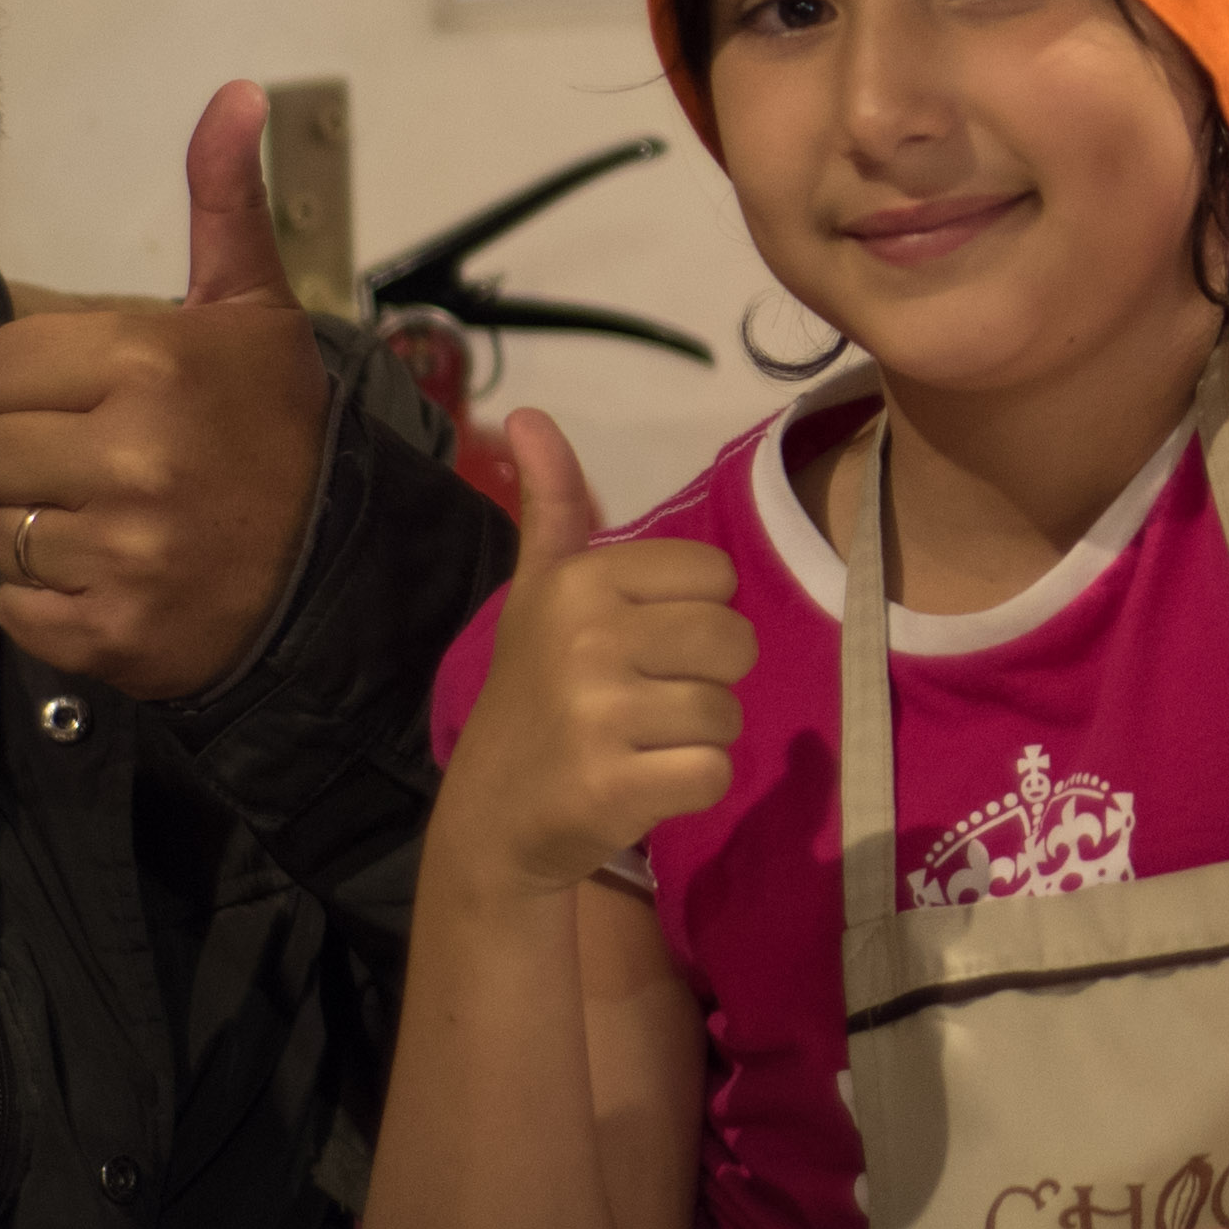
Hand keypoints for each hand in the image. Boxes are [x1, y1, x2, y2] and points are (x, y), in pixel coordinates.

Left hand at [0, 84, 334, 700]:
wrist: (338, 569)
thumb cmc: (276, 429)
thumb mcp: (253, 309)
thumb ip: (224, 203)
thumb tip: (237, 91)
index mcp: (149, 362)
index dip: (38, 384)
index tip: (102, 401)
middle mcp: (133, 457)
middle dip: (36, 457)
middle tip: (112, 466)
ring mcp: (123, 554)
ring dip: (44, 532)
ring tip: (118, 524)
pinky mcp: (111, 636)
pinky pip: (17, 610)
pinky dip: (55, 605)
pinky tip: (118, 580)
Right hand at [436, 411, 750, 897]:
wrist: (493, 816)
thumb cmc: (534, 691)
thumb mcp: (539, 590)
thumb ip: (553, 504)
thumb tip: (528, 412)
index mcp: (579, 580)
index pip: (716, 577)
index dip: (692, 616)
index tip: (636, 645)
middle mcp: (586, 636)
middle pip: (734, 640)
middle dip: (707, 678)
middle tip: (645, 700)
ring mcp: (597, 713)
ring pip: (728, 711)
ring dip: (697, 736)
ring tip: (638, 742)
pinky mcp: (614, 786)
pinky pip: (715, 771)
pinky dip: (693, 785)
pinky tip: (642, 784)